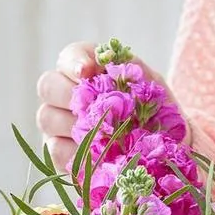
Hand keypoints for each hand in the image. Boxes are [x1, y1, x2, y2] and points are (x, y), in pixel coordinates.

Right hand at [36, 42, 177, 171]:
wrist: (168, 151)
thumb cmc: (158, 114)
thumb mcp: (151, 85)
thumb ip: (129, 68)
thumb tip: (104, 62)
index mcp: (87, 71)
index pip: (68, 57)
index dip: (73, 62)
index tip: (86, 73)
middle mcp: (66, 96)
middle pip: (47, 86)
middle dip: (67, 93)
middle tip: (93, 107)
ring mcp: (60, 127)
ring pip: (46, 118)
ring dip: (71, 124)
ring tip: (100, 133)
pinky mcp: (62, 157)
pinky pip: (55, 151)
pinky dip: (74, 152)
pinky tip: (95, 155)